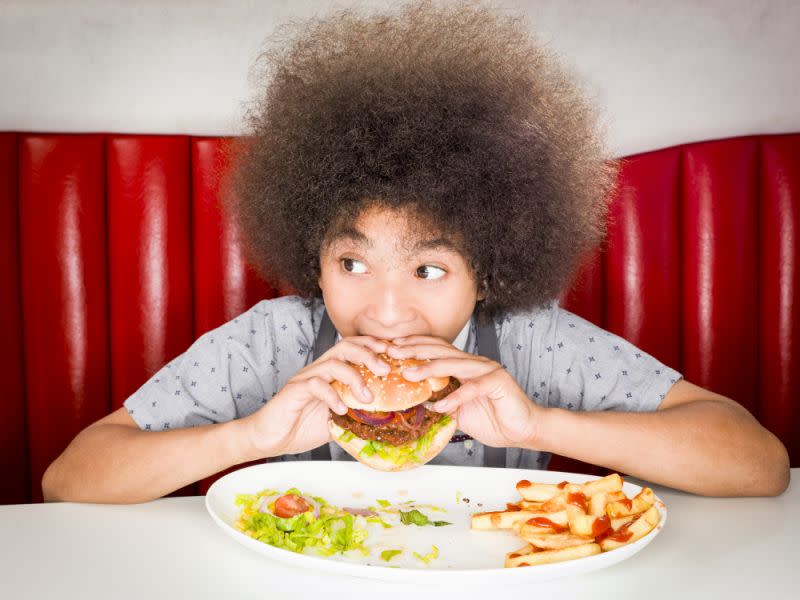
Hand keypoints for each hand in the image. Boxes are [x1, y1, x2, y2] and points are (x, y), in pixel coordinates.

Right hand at [241, 336, 390, 457]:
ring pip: (333, 363)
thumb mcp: (337, 420)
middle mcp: (319, 370)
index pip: (354, 348)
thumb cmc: (301, 426)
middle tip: (385, 370)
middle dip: (369, 355)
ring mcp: (306, 379)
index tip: (394, 354)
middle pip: (346, 347)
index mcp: (330, 373)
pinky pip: (316, 385)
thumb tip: (385, 418)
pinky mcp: (295, 391)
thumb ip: (356, 413)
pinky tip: (341, 410)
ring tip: (367, 397)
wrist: (269, 437)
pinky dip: (332, 396)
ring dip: (355, 377)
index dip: (374, 347)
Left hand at [386, 336, 540, 448]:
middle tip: (392, 352)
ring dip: (429, 368)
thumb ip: (442, 403)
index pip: (436, 349)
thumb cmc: (494, 419)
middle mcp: (474, 363)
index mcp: (465, 366)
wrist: (524, 430)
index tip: (392, 348)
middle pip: (440, 351)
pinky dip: (454, 398)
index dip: (414, 346)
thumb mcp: (459, 412)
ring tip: (408, 374)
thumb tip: (420, 403)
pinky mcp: (497, 382)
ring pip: (453, 364)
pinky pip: (471, 388)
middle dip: (414, 350)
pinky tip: (439, 406)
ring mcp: (487, 370)